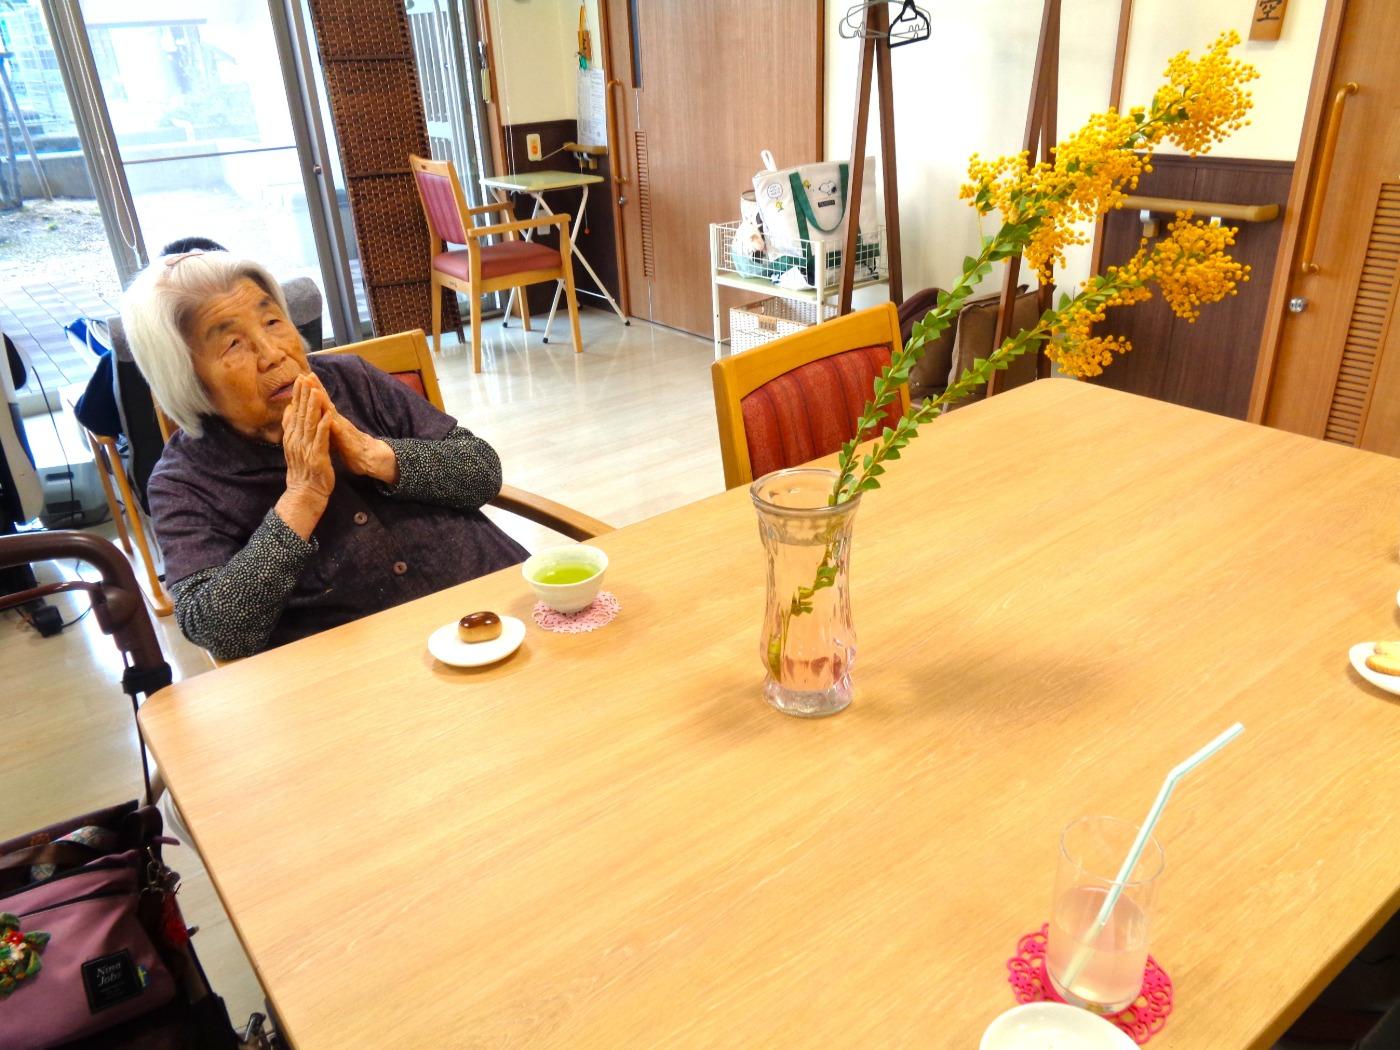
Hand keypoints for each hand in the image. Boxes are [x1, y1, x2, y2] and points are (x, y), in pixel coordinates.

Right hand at [276, 374, 333, 538]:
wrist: (306, 492)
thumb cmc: (303, 470)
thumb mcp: (294, 446)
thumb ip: (291, 428)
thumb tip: (289, 411)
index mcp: (293, 437)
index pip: (294, 411)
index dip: (297, 394)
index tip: (299, 378)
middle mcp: (297, 440)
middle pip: (300, 413)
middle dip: (303, 395)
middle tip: (305, 377)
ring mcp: (306, 448)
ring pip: (310, 423)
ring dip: (313, 406)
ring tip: (316, 391)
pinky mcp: (317, 456)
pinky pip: (321, 439)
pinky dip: (324, 426)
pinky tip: (328, 415)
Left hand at [305, 372, 398, 485]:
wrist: (369, 459)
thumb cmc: (349, 447)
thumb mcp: (333, 432)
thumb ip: (324, 422)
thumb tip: (313, 414)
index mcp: (331, 419)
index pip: (320, 402)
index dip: (310, 390)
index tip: (300, 377)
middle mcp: (337, 421)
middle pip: (325, 402)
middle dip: (316, 389)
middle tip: (306, 374)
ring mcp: (344, 429)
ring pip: (332, 414)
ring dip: (325, 402)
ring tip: (316, 390)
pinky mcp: (349, 442)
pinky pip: (342, 434)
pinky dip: (336, 427)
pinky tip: (331, 420)